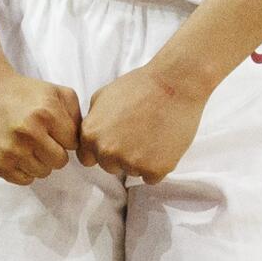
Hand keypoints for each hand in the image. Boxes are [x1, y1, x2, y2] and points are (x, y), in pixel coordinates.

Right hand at [0, 60, 81, 183]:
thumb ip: (76, 114)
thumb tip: (83, 140)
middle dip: (54, 151)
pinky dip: (23, 170)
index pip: (73, 143)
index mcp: (46, 113)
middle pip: (60, 161)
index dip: (64, 136)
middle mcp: (29, 133)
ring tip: (27, 144)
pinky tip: (17, 153)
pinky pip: (24, 179)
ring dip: (39, 161)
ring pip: (43, 172)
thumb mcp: (54, 92)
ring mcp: (11, 150)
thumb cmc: (23, 92)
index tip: (53, 129)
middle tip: (41, 139)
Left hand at [78, 65, 204, 182]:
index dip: (102, 149)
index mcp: (91, 135)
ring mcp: (131, 162)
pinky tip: (164, 144)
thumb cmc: (140, 85)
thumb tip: (90, 135)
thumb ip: (92, 120)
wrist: (174, 84)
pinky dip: (159, 164)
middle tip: (139, 134)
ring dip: (141, 159)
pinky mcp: (155, 169)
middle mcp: (107, 152)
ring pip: (132, 172)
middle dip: (122, 155)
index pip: (87, 159)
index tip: (117, 139)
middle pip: (110, 167)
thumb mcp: (103, 96)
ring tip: (154, 134)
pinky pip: (152, 177)